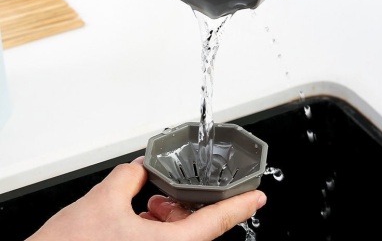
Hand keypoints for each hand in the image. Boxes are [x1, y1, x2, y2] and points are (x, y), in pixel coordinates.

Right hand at [26, 156, 266, 240]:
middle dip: (192, 204)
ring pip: (179, 235)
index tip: (258, 196)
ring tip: (156, 198)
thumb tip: (140, 168)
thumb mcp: (102, 200)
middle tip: (185, 187)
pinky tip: (144, 212)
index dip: (241, 205)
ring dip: (172, 214)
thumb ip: (129, 176)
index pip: (217, 222)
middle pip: (197, 228)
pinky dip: (158, 225)